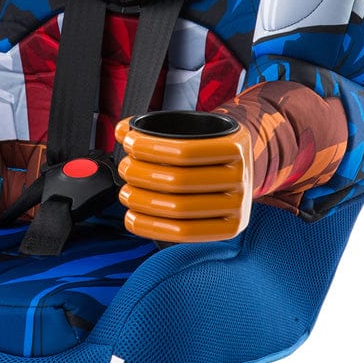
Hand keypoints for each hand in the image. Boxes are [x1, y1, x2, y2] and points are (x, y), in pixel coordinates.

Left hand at [114, 115, 252, 242]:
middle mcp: (241, 176)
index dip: (150, 148)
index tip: (129, 143)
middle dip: (140, 173)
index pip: (184, 150)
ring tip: (126, 192)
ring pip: (179, 209)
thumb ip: (155, 128)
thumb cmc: (206, 150)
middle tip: (125, 168)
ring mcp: (239, 205)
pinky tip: (132, 218)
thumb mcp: (192, 131)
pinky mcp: (231, 229)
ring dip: (141, 200)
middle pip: (178, 180)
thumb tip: (122, 129)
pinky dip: (151, 227)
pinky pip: (185, 234)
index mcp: (234, 145)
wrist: (238, 172)